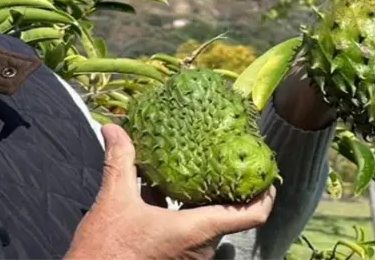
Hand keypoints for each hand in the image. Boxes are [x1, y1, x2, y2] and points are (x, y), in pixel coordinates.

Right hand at [64, 124, 275, 259]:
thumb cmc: (108, 249)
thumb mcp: (114, 198)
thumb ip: (120, 161)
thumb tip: (115, 129)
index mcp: (195, 231)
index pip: (250, 215)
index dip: (265, 194)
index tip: (266, 175)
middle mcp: (200, 248)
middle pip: (229, 216)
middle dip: (226, 188)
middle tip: (222, 160)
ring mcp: (189, 257)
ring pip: (207, 224)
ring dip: (202, 199)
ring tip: (192, 170)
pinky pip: (190, 233)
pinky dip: (184, 212)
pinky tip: (163, 194)